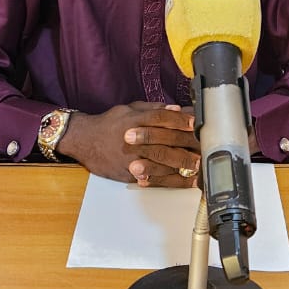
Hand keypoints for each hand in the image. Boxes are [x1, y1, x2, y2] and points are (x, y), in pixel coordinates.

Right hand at [58, 102, 199, 187]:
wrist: (84, 141)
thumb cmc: (108, 123)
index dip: (181, 120)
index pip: (163, 118)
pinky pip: (152, 177)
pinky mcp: (128, 173)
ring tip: (198, 166)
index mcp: (136, 120)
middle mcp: (135, 139)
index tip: (197, 123)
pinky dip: (168, 179)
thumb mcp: (129, 109)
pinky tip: (182, 180)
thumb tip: (175, 109)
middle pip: (166, 141)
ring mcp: (132, 157)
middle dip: (186, 145)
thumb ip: (153, 109)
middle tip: (204, 147)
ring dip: (181, 164)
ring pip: (161, 161)